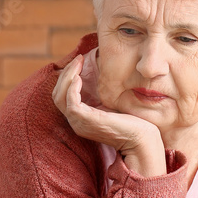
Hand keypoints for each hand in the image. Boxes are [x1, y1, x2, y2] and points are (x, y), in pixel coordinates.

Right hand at [52, 54, 165, 176]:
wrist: (140, 139)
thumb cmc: (132, 123)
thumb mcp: (111, 106)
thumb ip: (100, 96)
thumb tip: (99, 77)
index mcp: (81, 119)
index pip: (62, 97)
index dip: (67, 78)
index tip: (78, 62)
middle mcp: (76, 122)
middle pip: (57, 95)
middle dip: (65, 74)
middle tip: (77, 58)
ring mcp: (79, 122)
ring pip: (60, 97)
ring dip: (67, 77)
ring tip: (78, 63)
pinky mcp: (86, 120)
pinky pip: (71, 102)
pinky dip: (72, 88)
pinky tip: (79, 77)